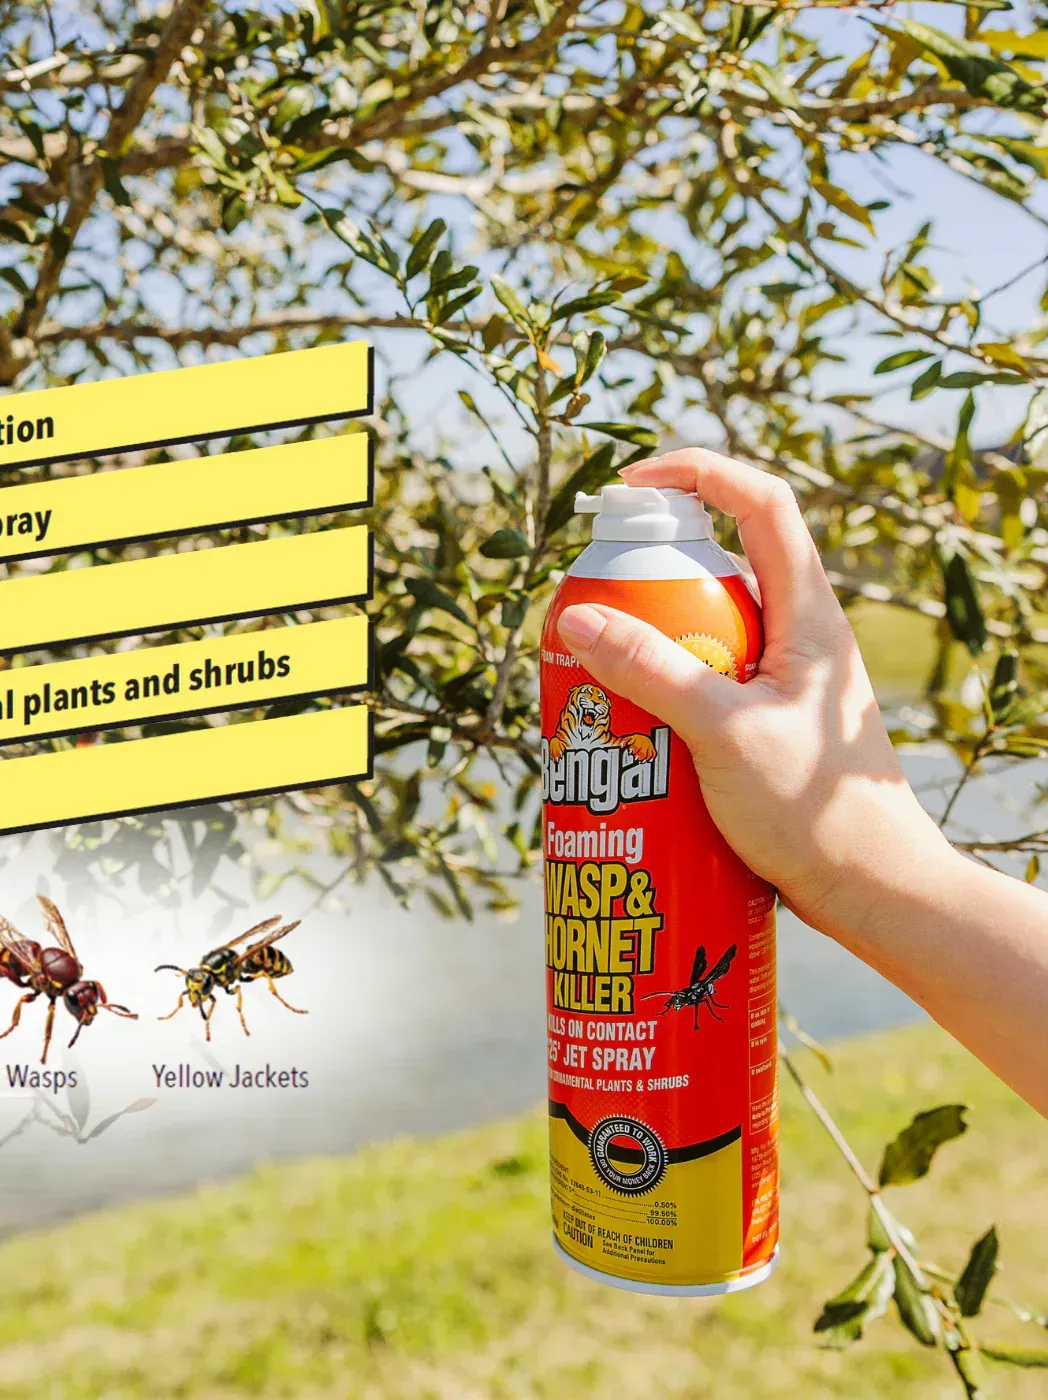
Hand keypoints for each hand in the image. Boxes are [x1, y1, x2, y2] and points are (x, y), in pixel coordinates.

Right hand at [554, 448, 950, 944]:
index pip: (761, 503)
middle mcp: (801, 633)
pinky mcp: (766, 719)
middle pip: (720, 562)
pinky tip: (630, 723)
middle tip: (594, 598)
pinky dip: (662, 684)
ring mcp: (785, 678)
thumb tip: (578, 617)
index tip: (630, 487)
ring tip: (598, 669)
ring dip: (652, 634)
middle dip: (650, 570)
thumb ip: (653, 672)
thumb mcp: (723, 734)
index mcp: (811, 613)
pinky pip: (706, 677)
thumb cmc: (817, 812)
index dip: (698, 473)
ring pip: (708, 625)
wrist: (873, 892)